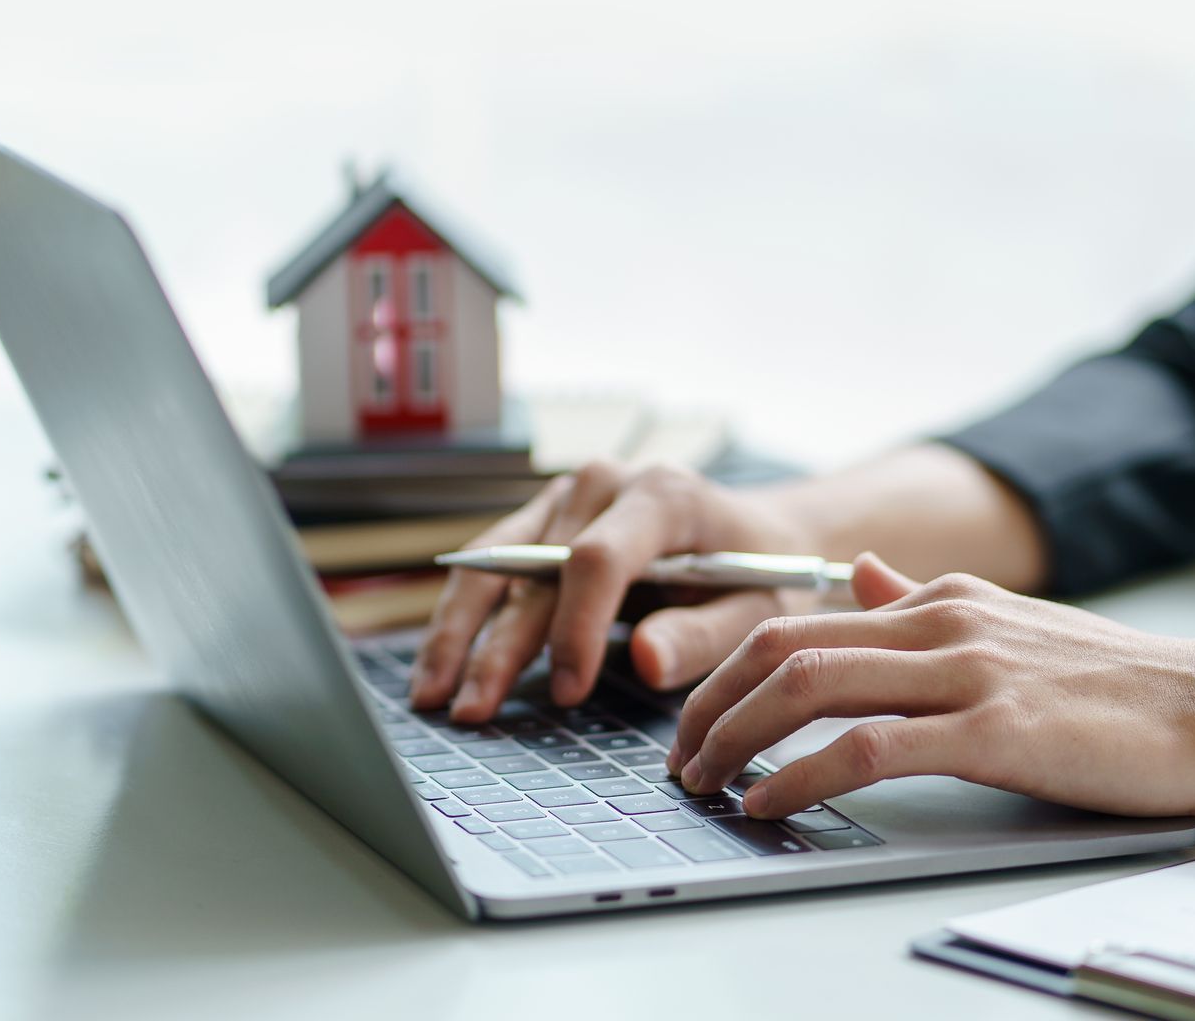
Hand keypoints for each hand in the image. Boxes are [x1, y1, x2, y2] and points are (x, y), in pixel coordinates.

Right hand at [409, 462, 819, 722]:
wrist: (761, 533)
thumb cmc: (764, 574)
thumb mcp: (759, 610)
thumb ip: (705, 635)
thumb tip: (645, 658)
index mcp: (664, 495)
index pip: (597, 558)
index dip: (574, 628)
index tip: (567, 692)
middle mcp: (605, 484)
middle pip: (534, 566)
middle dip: (498, 644)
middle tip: (471, 710)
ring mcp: (568, 497)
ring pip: (496, 563)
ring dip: (458, 631)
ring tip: (430, 696)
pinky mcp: (546, 519)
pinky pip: (493, 566)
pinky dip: (464, 618)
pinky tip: (439, 667)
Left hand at [667, 555, 1194, 826]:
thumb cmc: (1123, 688)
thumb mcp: (1012, 627)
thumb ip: (926, 603)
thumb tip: (864, 574)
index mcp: (942, 598)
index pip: (801, 620)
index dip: (730, 671)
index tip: (698, 718)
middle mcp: (944, 620)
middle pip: (784, 646)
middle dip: (712, 704)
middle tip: (680, 757)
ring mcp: (969, 670)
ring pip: (811, 685)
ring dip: (738, 738)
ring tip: (704, 783)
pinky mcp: (997, 729)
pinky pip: (870, 748)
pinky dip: (802, 777)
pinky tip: (771, 803)